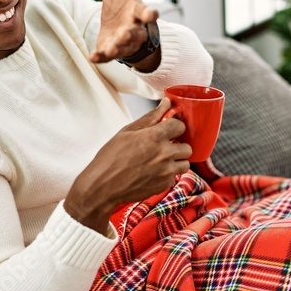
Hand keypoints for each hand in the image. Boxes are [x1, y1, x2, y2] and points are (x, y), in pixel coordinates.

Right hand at [64, 99, 191, 234]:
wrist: (103, 186)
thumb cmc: (111, 157)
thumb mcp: (127, 132)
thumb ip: (150, 117)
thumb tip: (166, 103)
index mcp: (154, 137)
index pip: (180, 126)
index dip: (174, 127)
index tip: (168, 130)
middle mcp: (164, 154)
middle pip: (187, 147)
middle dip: (178, 145)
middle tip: (165, 147)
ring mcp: (166, 171)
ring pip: (185, 163)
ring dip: (176, 161)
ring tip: (162, 160)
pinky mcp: (164, 184)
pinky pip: (175, 176)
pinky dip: (168, 174)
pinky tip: (154, 172)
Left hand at [89, 0, 159, 63]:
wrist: (114, 24)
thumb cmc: (122, 4)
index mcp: (137, 12)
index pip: (146, 13)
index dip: (149, 14)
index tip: (152, 14)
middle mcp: (133, 29)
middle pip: (135, 33)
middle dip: (131, 34)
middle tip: (126, 32)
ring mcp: (121, 42)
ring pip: (122, 46)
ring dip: (117, 47)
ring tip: (111, 47)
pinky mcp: (109, 50)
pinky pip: (106, 56)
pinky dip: (100, 57)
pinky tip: (93, 57)